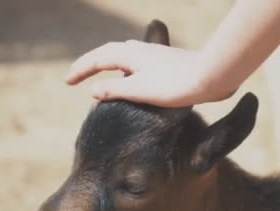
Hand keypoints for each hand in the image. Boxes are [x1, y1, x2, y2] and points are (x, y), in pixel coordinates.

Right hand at [66, 40, 226, 107]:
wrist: (212, 77)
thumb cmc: (177, 85)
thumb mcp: (140, 91)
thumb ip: (114, 90)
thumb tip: (94, 90)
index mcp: (130, 55)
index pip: (97, 59)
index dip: (81, 70)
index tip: (67, 82)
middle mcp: (140, 50)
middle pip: (108, 52)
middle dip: (91, 63)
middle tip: (77, 76)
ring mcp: (153, 54)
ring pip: (123, 53)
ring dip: (107, 61)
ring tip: (99, 73)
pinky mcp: (165, 61)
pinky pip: (135, 59)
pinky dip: (123, 65)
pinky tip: (131, 76)